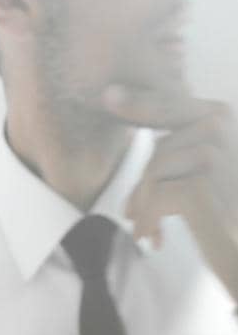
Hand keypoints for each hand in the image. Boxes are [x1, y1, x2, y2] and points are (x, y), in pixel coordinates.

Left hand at [100, 81, 237, 303]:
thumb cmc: (230, 221)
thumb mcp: (211, 177)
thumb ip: (183, 149)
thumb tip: (140, 129)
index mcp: (223, 120)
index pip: (173, 106)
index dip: (141, 103)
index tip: (108, 96)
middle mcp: (225, 131)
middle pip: (160, 148)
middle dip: (143, 185)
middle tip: (134, 214)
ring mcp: (216, 157)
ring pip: (154, 171)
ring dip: (143, 205)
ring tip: (146, 229)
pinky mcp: (202, 188)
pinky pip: (156, 195)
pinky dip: (149, 219)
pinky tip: (154, 238)